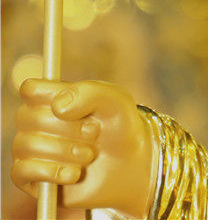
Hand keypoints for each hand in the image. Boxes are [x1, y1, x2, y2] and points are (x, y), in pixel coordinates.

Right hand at [12, 79, 155, 216]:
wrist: (127, 165)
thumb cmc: (119, 126)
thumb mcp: (116, 101)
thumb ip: (90, 93)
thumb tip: (58, 107)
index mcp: (54, 95)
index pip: (30, 89)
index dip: (49, 96)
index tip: (76, 106)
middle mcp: (36, 120)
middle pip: (28, 117)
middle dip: (67, 127)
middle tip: (94, 132)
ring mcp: (30, 148)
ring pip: (26, 145)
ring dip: (64, 151)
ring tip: (90, 154)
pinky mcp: (28, 176)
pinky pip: (22, 171)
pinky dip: (52, 172)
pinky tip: (74, 174)